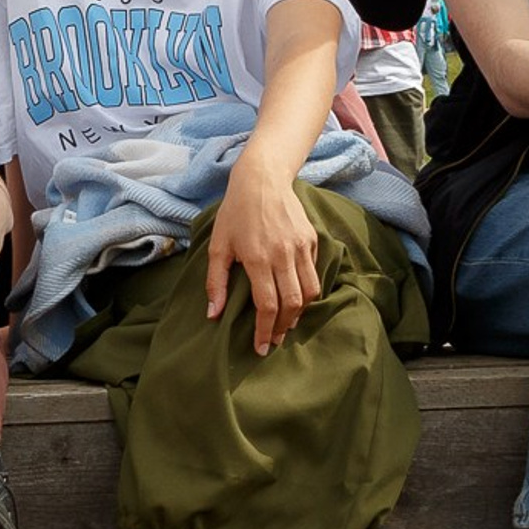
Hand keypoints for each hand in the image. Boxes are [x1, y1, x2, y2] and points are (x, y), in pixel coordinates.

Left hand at [205, 159, 320, 354]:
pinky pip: (314, 273)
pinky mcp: (312, 240)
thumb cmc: (234, 214)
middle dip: (284, 328)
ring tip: (286, 324)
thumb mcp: (217, 246)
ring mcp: (302, 247)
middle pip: (293, 303)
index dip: (265, 330)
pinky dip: (307, 291)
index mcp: (258, 258)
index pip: (268, 305)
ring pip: (310, 291)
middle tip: (274, 341)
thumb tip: (213, 314)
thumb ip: (215, 282)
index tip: (261, 347)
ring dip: (299, 313)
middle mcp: (284, 255)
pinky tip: (295, 298)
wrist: (262, 180)